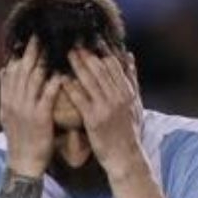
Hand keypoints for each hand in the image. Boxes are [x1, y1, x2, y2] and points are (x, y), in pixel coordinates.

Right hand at [0, 37, 62, 177]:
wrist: (23, 163)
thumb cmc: (20, 140)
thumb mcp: (7, 114)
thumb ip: (6, 92)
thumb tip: (3, 69)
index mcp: (7, 101)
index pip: (12, 72)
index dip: (20, 55)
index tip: (28, 40)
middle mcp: (14, 102)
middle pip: (22, 71)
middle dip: (31, 52)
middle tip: (40, 36)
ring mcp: (26, 109)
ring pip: (34, 80)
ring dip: (43, 62)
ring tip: (52, 48)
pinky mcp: (39, 118)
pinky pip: (47, 96)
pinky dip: (54, 83)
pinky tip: (61, 74)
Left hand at [63, 46, 144, 178]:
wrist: (125, 156)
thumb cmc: (129, 131)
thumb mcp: (135, 103)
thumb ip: (131, 79)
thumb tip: (129, 56)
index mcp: (127, 91)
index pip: (113, 65)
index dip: (101, 51)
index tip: (90, 40)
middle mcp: (118, 96)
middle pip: (100, 69)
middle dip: (87, 55)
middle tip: (74, 43)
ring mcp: (106, 107)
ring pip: (91, 81)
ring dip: (78, 66)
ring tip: (67, 55)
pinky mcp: (94, 120)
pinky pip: (81, 100)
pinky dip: (72, 88)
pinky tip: (62, 80)